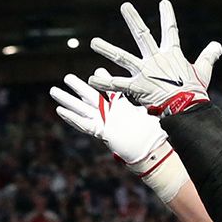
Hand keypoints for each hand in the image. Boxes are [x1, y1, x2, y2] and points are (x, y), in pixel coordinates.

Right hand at [49, 73, 184, 199]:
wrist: (153, 151)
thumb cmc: (155, 135)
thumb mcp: (152, 112)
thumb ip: (153, 101)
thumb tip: (168, 90)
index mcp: (123, 108)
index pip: (111, 91)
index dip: (104, 80)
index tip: (97, 69)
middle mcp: (111, 115)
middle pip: (90, 97)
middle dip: (78, 87)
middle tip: (66, 76)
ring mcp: (104, 123)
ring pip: (82, 109)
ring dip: (68, 101)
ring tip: (54, 91)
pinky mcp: (101, 132)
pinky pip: (83, 124)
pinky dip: (71, 118)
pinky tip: (60, 111)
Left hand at [87, 0, 221, 115]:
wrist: (187, 108)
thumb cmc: (195, 92)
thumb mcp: (203, 71)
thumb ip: (208, 56)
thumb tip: (217, 45)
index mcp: (171, 55)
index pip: (170, 31)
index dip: (168, 16)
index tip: (163, 2)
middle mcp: (155, 59)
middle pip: (142, 35)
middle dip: (133, 19)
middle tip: (124, 6)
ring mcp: (144, 72)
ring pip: (122, 57)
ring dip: (107, 49)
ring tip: (93, 42)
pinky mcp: (137, 87)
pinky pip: (117, 84)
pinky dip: (104, 82)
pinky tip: (92, 79)